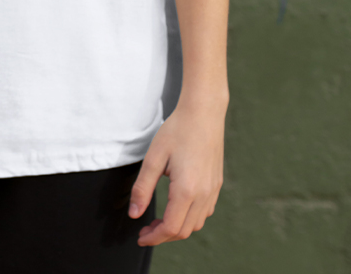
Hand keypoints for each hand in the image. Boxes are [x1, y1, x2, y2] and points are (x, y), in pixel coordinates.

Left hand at [127, 100, 225, 245]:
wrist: (204, 113)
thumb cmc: (177, 131)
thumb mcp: (154, 157)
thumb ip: (142, 188)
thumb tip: (134, 214)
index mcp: (187, 190)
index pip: (170, 228)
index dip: (153, 238)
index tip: (140, 237)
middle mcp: (204, 195)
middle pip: (183, 231)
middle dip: (163, 236)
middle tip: (145, 229)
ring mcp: (213, 190)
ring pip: (196, 224)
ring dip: (177, 228)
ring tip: (159, 220)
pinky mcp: (216, 184)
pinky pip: (204, 212)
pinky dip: (189, 218)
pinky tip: (177, 207)